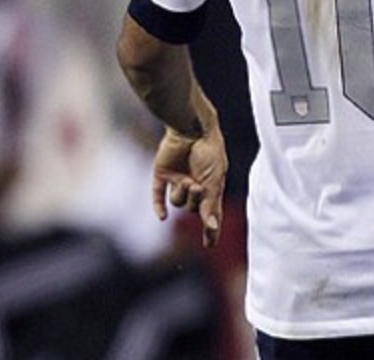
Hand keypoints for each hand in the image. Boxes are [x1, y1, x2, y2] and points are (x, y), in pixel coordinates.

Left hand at [151, 122, 227, 247]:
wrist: (191, 129)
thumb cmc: (210, 152)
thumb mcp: (215, 180)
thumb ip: (211, 204)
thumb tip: (212, 226)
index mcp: (212, 185)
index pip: (212, 212)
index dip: (211, 229)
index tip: (210, 244)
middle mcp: (195, 185)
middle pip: (193, 208)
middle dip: (195, 201)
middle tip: (198, 186)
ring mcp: (178, 180)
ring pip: (177, 202)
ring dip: (182, 195)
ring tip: (187, 180)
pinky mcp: (162, 175)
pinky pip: (158, 196)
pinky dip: (159, 207)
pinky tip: (162, 217)